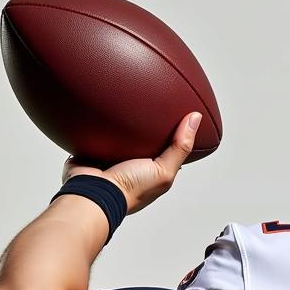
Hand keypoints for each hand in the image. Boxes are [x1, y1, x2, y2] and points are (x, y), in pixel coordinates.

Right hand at [60, 111, 201, 214]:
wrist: (94, 191)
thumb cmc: (129, 189)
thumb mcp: (163, 170)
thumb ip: (180, 147)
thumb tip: (196, 118)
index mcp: (153, 171)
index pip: (168, 149)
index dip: (175, 132)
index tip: (180, 112)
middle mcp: (135, 164)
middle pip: (145, 139)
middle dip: (148, 123)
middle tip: (153, 100)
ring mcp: (114, 156)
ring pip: (122, 132)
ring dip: (124, 120)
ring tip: (130, 98)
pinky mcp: (95, 148)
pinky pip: (100, 129)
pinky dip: (103, 120)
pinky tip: (106, 105)